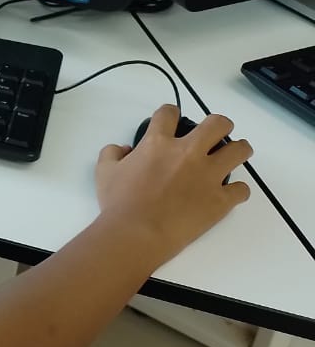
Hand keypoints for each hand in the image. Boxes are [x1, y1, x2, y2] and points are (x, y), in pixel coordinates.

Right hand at [95, 105, 251, 264]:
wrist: (137, 234)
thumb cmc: (118, 203)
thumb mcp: (104, 172)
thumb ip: (112, 153)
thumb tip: (125, 149)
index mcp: (158, 143)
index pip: (169, 112)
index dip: (170, 113)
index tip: (171, 120)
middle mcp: (188, 153)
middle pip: (218, 123)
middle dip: (218, 125)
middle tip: (212, 136)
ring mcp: (209, 176)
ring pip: (240, 150)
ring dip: (237, 151)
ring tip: (230, 157)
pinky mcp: (221, 200)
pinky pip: (242, 189)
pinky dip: (236, 191)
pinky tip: (226, 194)